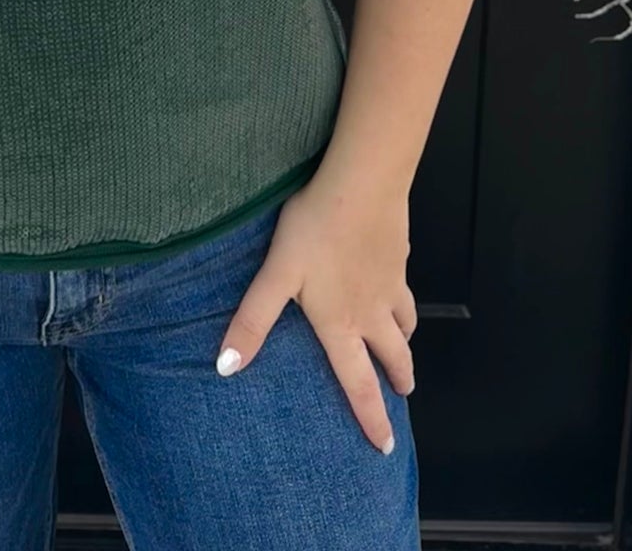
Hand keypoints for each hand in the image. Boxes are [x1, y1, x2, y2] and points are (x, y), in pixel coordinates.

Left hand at [214, 156, 416, 453]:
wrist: (362, 184)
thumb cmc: (314, 231)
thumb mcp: (276, 276)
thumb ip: (253, 320)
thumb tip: (225, 368)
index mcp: (342, 324)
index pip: (359, 383)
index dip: (372, 417)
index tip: (385, 447)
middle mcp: (373, 311)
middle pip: (394, 356)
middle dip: (399, 378)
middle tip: (404, 392)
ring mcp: (391, 282)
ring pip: (405, 322)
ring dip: (405, 340)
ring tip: (404, 346)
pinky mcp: (399, 253)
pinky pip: (404, 284)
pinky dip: (403, 297)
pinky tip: (394, 282)